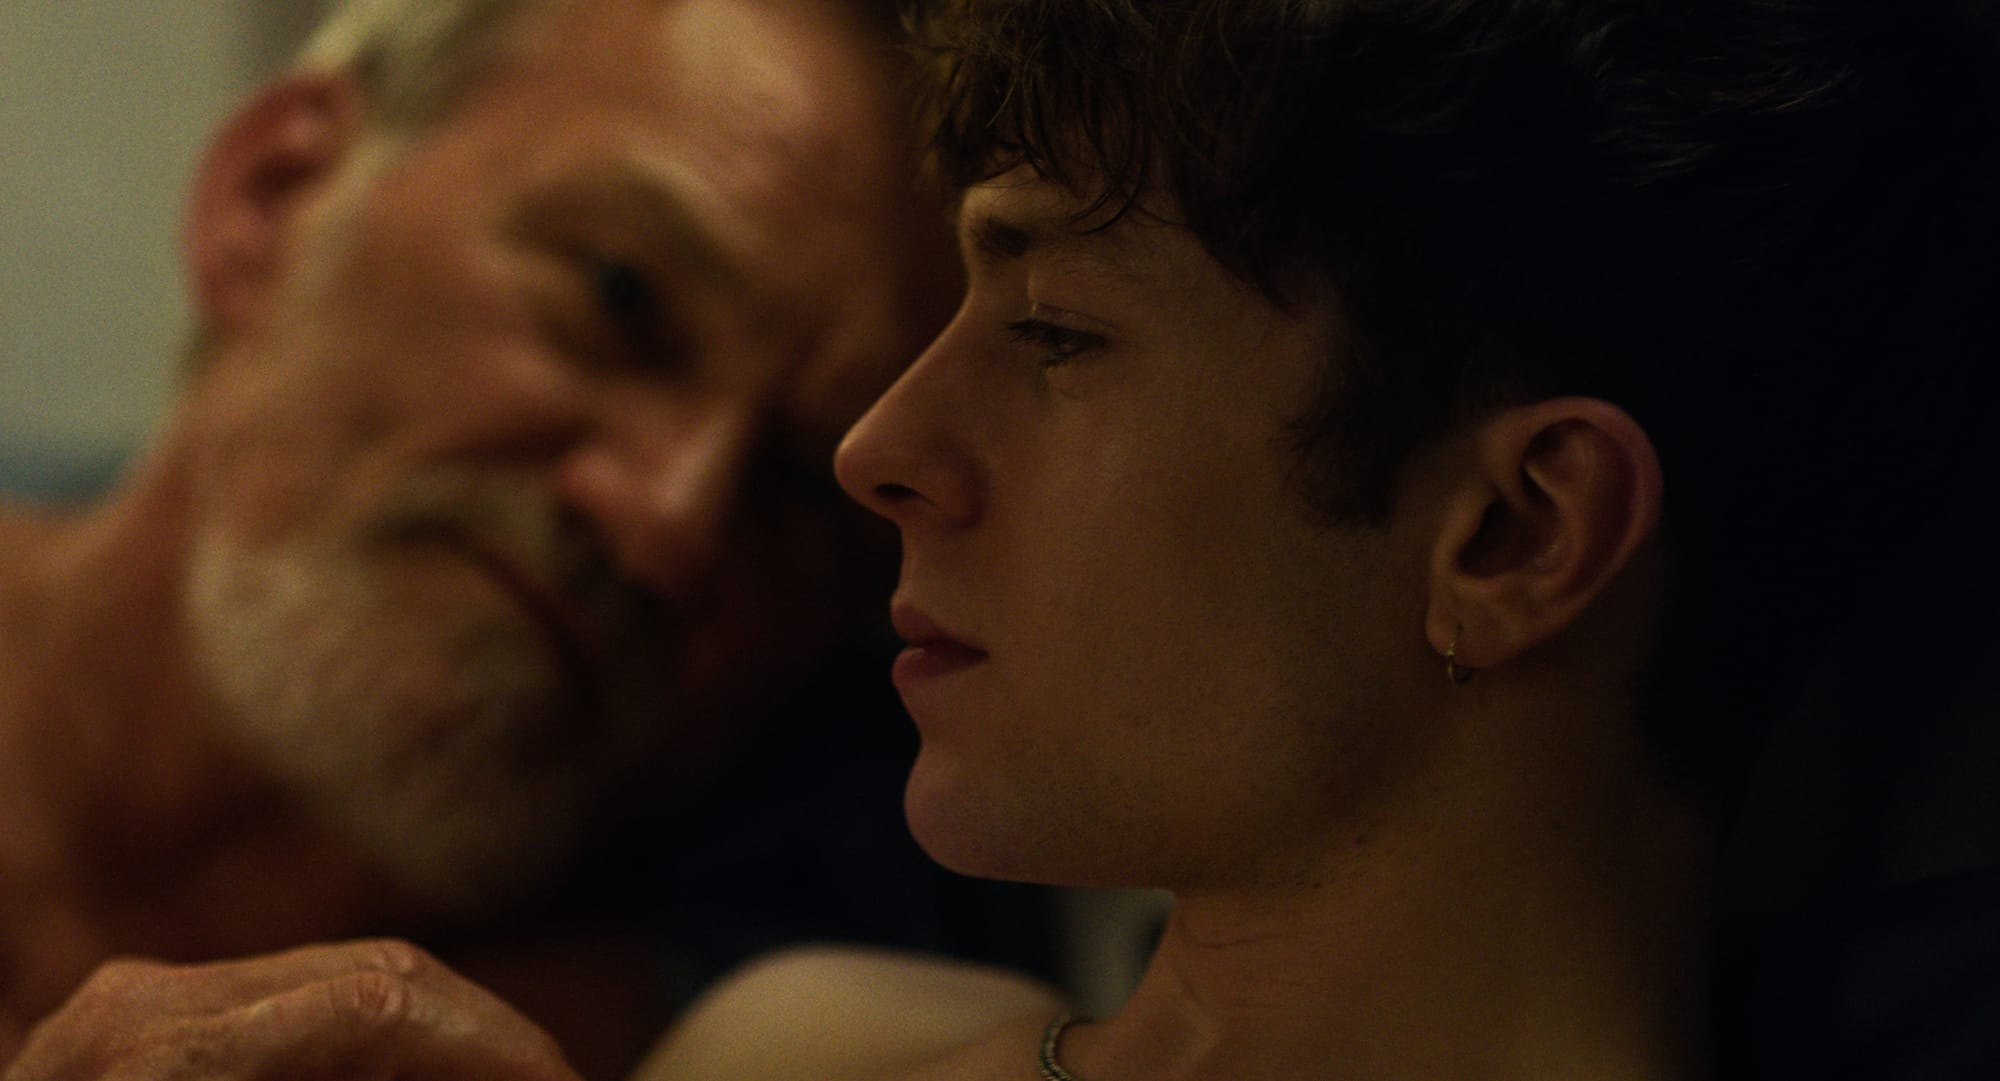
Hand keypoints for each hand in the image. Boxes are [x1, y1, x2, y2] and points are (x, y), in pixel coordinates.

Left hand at [4, 940, 583, 1080]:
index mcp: (163, 1052)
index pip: (384, 1000)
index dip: (502, 1049)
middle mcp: (150, 1000)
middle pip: (383, 977)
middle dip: (489, 1046)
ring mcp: (139, 1006)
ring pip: (352, 989)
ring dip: (440, 1054)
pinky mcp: (143, 1027)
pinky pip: (300, 1020)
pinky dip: (374, 1064)